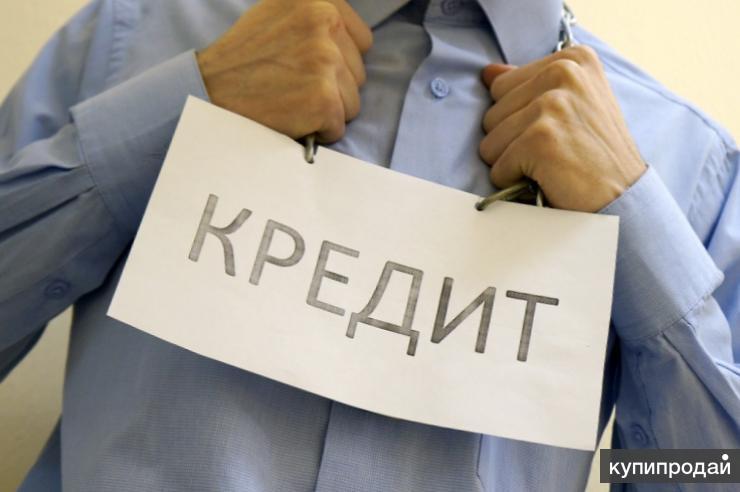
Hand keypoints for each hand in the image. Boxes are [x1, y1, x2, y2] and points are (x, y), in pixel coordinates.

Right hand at [196, 0, 371, 142]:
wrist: (210, 89)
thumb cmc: (244, 58)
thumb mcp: (280, 14)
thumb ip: (316, 19)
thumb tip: (349, 34)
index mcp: (318, 0)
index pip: (362, 40)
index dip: (340, 62)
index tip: (312, 67)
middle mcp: (325, 23)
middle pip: (358, 74)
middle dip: (334, 87)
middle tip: (295, 85)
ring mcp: (326, 61)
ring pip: (353, 102)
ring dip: (327, 110)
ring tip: (292, 100)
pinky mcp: (325, 98)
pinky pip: (339, 126)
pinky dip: (318, 131)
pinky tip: (292, 117)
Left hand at [479, 46, 645, 211]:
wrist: (624, 198)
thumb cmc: (595, 155)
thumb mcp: (571, 105)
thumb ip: (527, 85)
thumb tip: (487, 72)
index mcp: (571, 59)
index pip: (501, 86)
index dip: (519, 119)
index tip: (557, 129)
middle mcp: (564, 72)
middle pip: (491, 113)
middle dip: (512, 141)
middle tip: (555, 151)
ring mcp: (553, 104)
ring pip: (489, 141)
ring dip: (513, 163)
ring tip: (552, 164)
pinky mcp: (541, 137)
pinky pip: (497, 168)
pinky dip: (515, 182)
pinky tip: (548, 180)